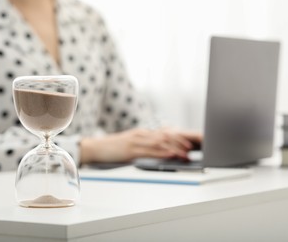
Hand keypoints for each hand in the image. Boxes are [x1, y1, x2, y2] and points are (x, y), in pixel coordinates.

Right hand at [80, 128, 197, 163]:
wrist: (96, 147)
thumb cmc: (113, 147)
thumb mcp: (130, 144)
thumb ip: (143, 145)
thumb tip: (158, 150)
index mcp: (142, 133)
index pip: (163, 133)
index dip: (178, 138)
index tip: (189, 143)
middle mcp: (141, 134)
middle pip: (165, 136)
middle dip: (180, 142)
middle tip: (192, 149)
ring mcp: (136, 141)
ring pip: (160, 142)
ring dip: (175, 148)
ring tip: (185, 154)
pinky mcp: (131, 150)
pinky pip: (150, 151)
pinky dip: (162, 152)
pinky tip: (170, 155)